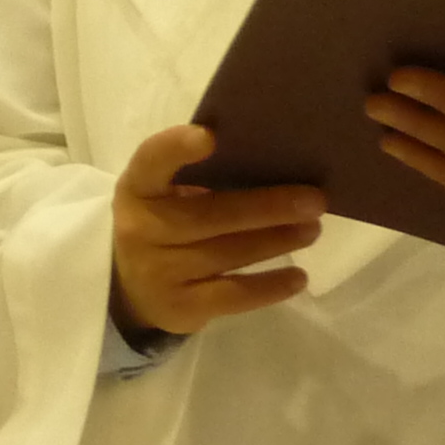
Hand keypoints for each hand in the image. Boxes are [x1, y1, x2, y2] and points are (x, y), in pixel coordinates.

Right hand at [110, 125, 321, 338]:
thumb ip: (200, 179)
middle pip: (210, 215)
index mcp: (139, 188)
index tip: (210, 137)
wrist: (129, 289)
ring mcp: (159, 271)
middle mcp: (142, 228)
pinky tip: (298, 277)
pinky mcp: (181, 307)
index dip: (176, 148)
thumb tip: (275, 167)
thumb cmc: (162, 223)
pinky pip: (234, 295)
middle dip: (268, 206)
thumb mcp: (164, 195)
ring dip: (277, 241)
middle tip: (315, 199)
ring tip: (312, 230)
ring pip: (228, 253)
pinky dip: (270, 286)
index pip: (151, 161)